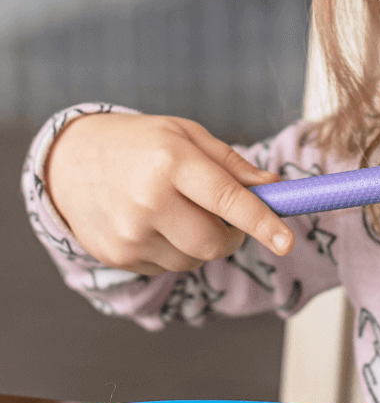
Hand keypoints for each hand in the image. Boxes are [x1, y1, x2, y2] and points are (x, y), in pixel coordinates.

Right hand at [46, 112, 294, 274]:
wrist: (70, 161)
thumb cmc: (141, 143)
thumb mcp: (188, 136)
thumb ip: (233, 164)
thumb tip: (273, 187)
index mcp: (170, 161)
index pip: (225, 198)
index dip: (261, 222)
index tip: (287, 242)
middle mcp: (147, 200)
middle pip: (213, 242)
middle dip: (233, 236)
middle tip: (228, 216)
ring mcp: (129, 233)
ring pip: (193, 260)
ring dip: (202, 243)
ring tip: (183, 211)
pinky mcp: (117, 256)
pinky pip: (168, 267)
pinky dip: (176, 250)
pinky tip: (157, 224)